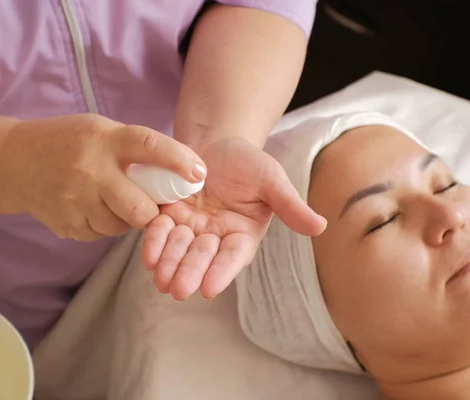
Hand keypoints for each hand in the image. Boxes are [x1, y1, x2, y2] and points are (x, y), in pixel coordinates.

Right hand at [0, 114, 205, 240]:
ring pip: (122, 226)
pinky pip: (102, 234)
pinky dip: (105, 224)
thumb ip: (136, 149)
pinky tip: (93, 206)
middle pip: (140, 209)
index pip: (148, 147)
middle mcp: (90, 171)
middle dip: (152, 211)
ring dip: (127, 217)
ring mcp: (75, 202)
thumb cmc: (70, 142)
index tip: (200, 173)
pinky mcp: (67, 225)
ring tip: (113, 198)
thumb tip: (182, 170)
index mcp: (104, 140)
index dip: (178, 160)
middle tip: (152, 203)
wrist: (14, 162)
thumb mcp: (103, 131)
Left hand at [142, 137, 326, 299]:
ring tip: (159, 278)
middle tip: (177, 290)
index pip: (232, 257)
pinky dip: (154, 242)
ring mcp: (190, 227)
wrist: (215, 139)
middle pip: (202, 258)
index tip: (208, 289)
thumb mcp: (272, 179)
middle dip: (190, 272)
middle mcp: (215, 236)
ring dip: (169, 264)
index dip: (221, 272)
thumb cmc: (248, 160)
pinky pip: (160, 231)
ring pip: (179, 249)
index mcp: (242, 233)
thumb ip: (291, 205)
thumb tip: (322, 227)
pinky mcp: (169, 215)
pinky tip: (148, 254)